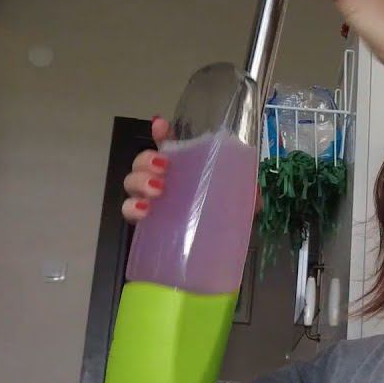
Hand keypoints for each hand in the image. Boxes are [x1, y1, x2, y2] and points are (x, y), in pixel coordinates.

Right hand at [121, 117, 262, 222]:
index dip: (162, 132)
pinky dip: (131, 207)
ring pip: (132, 181)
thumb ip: (247, 194)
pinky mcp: (144, 225)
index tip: (161, 125)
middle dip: (147, 159)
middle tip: (163, 168)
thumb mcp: (240, 204)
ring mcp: (151, 201)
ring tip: (157, 190)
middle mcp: (165, 181)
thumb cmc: (224, 222)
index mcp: (186, 169)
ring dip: (139, 180)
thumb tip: (255, 193)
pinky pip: (128, 211)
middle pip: (144, 160)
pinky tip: (143, 210)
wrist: (216, 257)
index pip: (169, 144)